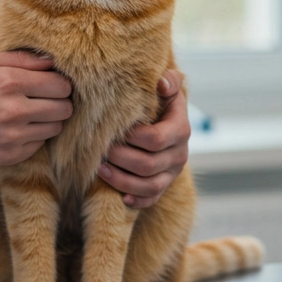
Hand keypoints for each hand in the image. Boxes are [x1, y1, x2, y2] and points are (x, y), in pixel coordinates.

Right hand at [0, 51, 72, 166]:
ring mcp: (13, 137)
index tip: (52, 84)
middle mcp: (15, 110)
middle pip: (64, 108)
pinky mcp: (9, 156)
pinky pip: (39, 145)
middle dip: (60, 101)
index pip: (60, 85)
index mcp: (9, 82)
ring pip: (56, 128)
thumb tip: (52, 61)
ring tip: (32, 113)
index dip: (61, 84)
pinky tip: (18, 128)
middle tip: (47, 99)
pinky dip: (34, 136)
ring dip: (49, 120)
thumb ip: (20, 59)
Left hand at [98, 70, 189, 208]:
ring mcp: (172, 173)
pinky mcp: (164, 186)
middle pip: (148, 165)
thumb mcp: (167, 89)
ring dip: (121, 180)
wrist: (167, 121)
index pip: (156, 139)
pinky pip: (151, 199)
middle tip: (101, 150)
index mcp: (181, 129)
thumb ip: (169, 81)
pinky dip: (135, 200)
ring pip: (148, 186)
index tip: (114, 130)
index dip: (132, 138)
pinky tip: (120, 196)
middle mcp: (180, 154)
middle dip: (120, 159)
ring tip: (100, 169)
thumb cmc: (160, 101)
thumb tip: (162, 83)